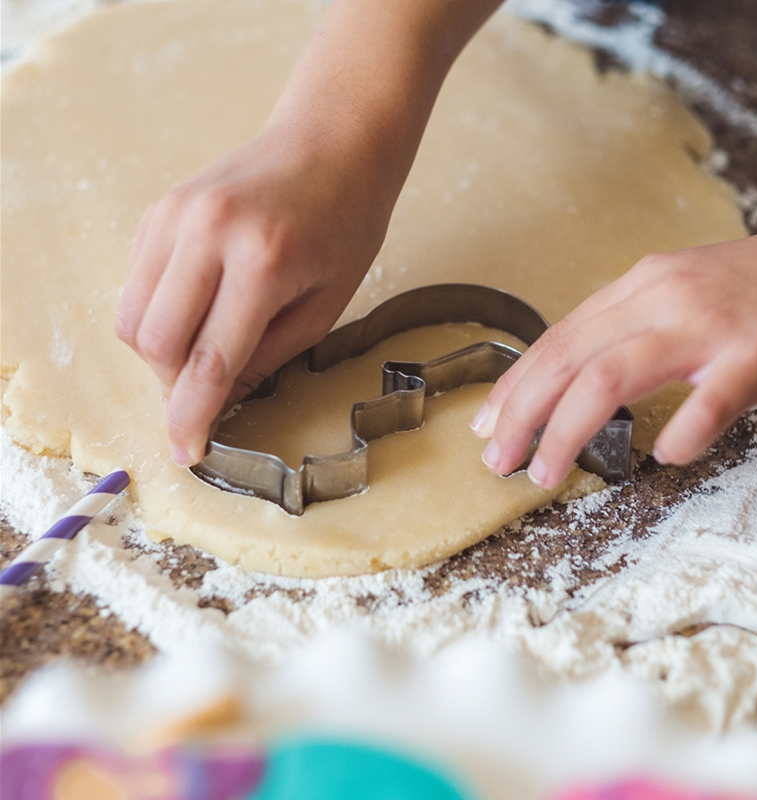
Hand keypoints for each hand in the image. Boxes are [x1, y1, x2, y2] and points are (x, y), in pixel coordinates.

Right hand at [114, 0, 504, 466]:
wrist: (332, 143)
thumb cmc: (348, 224)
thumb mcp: (327, 304)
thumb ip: (270, 355)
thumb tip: (220, 400)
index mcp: (262, 263)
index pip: (210, 362)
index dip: (193, 416)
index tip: (187, 452)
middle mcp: (207, 235)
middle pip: (156, 345)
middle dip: (175, 385)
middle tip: (210, 390)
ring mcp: (175, 216)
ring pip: (133, 319)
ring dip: (162, 353)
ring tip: (206, 347)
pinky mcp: (159, 209)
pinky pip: (135, 285)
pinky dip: (156, 315)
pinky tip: (195, 311)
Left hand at [471, 225, 756, 487]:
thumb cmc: (751, 291)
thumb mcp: (674, 297)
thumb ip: (624, 330)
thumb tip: (570, 377)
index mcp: (638, 288)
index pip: (556, 339)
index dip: (514, 386)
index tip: (488, 422)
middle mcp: (661, 300)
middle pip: (567, 360)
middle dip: (521, 414)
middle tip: (498, 459)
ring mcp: (706, 326)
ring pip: (609, 379)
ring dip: (566, 433)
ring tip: (545, 472)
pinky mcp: (753, 354)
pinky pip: (706, 402)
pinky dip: (679, 435)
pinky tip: (664, 455)